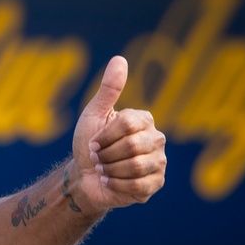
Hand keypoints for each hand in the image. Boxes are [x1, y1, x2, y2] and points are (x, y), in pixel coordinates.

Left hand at [72, 56, 166, 209]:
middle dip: (105, 155)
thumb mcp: (93, 115)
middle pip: (131, 146)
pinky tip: (110, 182)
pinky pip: (138, 185)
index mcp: (144, 119)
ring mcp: (159, 161)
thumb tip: (119, 59)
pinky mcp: (156, 183)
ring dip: (110, 170)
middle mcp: (157, 138)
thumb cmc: (89, 143)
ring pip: (135, 167)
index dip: (104, 136)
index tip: (93, 142)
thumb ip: (108, 89)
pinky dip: (116, 185)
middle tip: (97, 158)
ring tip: (103, 170)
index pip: (127, 124)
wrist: (85, 177)